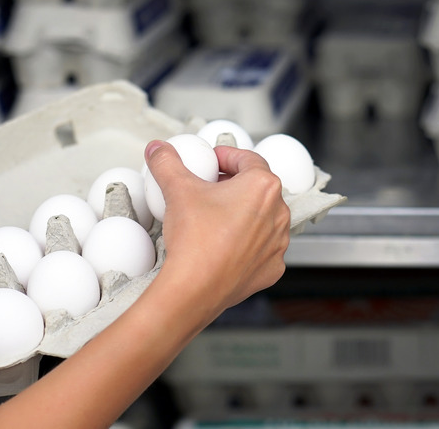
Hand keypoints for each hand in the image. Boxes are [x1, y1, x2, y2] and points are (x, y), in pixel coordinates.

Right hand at [144, 140, 289, 324]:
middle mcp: (278, 213)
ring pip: (261, 219)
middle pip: (256, 188)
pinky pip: (260, 248)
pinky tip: (222, 244)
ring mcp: (277, 243)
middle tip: (208, 188)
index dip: (226, 156)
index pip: (247, 159)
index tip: (211, 161)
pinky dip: (244, 243)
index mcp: (263, 187)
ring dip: (241, 214)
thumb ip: (167, 163)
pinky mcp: (270, 268)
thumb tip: (160, 150)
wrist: (195, 288)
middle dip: (233, 185)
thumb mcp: (176, 189)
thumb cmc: (196, 240)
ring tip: (213, 217)